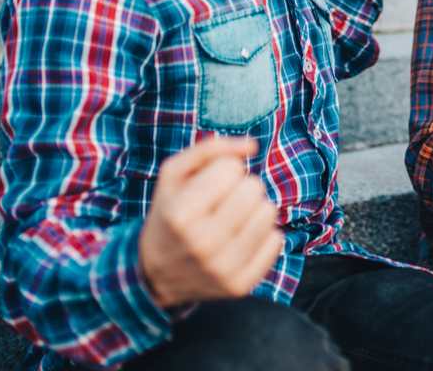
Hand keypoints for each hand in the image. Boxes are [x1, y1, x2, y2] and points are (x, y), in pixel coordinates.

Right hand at [138, 137, 284, 309]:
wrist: (155, 275)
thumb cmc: (170, 214)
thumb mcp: (174, 175)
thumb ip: (211, 149)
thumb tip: (252, 146)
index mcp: (180, 214)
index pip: (233, 169)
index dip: (223, 170)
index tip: (209, 185)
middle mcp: (202, 244)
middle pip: (254, 189)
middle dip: (242, 187)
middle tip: (225, 201)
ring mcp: (223, 269)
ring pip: (269, 213)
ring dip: (255, 209)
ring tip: (234, 219)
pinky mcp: (241, 285)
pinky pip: (277, 240)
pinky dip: (263, 235)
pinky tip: (241, 239)